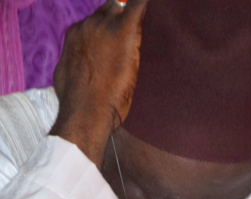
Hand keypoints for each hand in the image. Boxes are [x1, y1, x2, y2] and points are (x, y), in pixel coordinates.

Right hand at [49, 0, 149, 164]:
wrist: (86, 110)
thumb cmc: (79, 102)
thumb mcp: (71, 76)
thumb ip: (82, 62)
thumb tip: (86, 65)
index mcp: (76, 36)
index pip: (98, 21)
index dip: (110, 26)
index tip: (120, 33)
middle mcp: (88, 26)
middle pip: (110, 10)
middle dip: (122, 16)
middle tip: (137, 27)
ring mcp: (104, 27)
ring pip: (123, 8)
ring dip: (134, 15)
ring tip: (144, 13)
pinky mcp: (123, 33)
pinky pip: (137, 7)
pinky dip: (143, 4)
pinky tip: (152, 4)